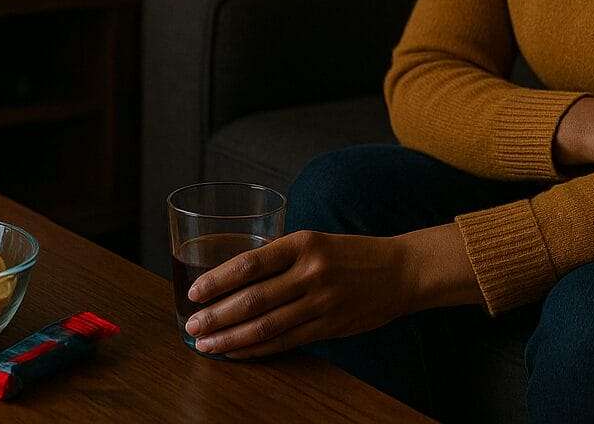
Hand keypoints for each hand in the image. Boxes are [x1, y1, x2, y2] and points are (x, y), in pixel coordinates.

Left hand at [181, 230, 419, 358]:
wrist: (401, 270)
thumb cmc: (353, 255)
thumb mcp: (317, 242)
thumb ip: (282, 258)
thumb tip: (236, 280)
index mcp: (303, 243)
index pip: (250, 263)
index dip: (218, 280)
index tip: (195, 292)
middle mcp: (310, 271)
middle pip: (253, 298)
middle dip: (217, 314)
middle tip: (192, 325)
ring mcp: (321, 301)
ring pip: (266, 325)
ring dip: (231, 337)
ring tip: (207, 344)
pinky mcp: (330, 326)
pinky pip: (286, 341)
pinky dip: (257, 349)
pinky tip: (238, 352)